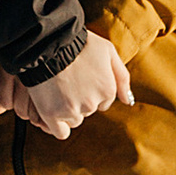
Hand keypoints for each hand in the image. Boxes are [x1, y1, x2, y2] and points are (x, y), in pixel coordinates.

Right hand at [0, 30, 133, 139]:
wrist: (47, 43)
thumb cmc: (78, 43)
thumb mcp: (108, 51)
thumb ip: (122, 77)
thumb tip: (128, 101)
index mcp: (107, 89)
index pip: (103, 102)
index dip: (90, 90)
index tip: (80, 79)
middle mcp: (92, 103)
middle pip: (88, 111)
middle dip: (79, 99)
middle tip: (67, 81)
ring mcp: (72, 110)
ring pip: (74, 120)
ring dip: (68, 110)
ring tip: (57, 90)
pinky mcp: (52, 115)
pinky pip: (60, 132)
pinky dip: (57, 125)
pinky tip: (52, 111)